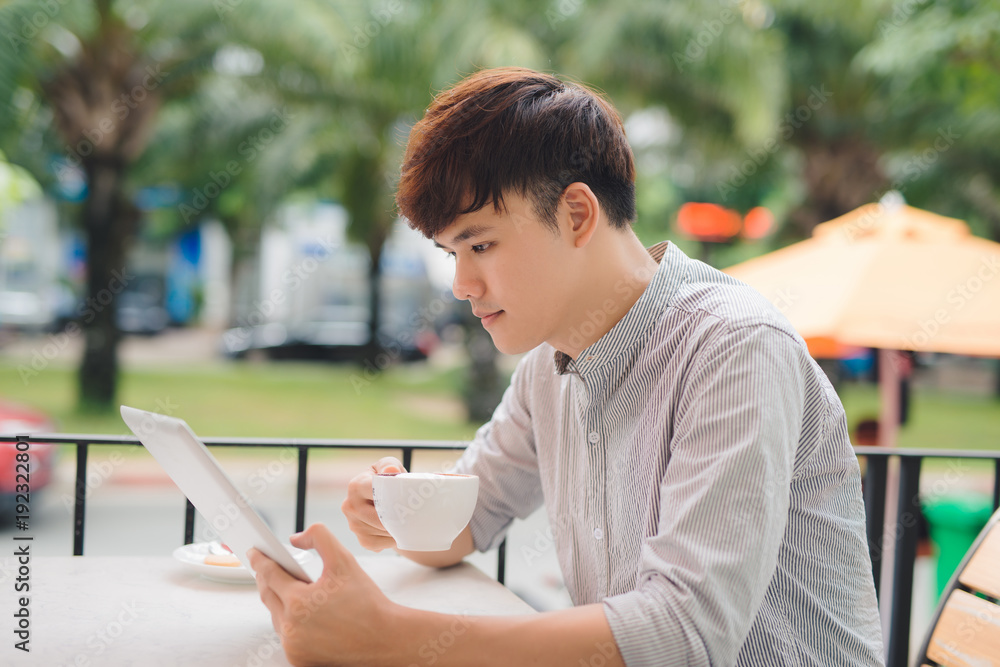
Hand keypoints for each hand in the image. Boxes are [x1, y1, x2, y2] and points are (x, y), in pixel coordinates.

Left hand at [248, 524, 396, 666]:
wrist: (385, 639)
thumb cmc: (367, 601)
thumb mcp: (344, 560)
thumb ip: (319, 537)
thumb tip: (295, 539)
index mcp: (298, 603)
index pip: (270, 574)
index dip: (260, 560)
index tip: (255, 552)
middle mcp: (291, 628)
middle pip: (268, 595)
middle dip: (266, 578)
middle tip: (266, 565)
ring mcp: (293, 647)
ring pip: (275, 616)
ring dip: (278, 600)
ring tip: (286, 585)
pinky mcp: (298, 660)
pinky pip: (286, 635)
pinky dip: (289, 621)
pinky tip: (299, 610)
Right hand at [341, 456, 404, 551]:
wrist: (384, 500)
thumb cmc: (388, 480)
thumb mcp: (389, 466)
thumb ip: (390, 465)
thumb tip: (391, 470)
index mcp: (356, 485)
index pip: (373, 492)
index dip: (391, 496)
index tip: (403, 498)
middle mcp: (349, 505)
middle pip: (379, 517)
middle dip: (397, 516)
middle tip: (411, 513)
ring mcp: (353, 524)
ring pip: (381, 531)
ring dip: (396, 529)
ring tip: (405, 520)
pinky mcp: (361, 540)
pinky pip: (381, 543)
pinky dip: (392, 539)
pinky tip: (396, 530)